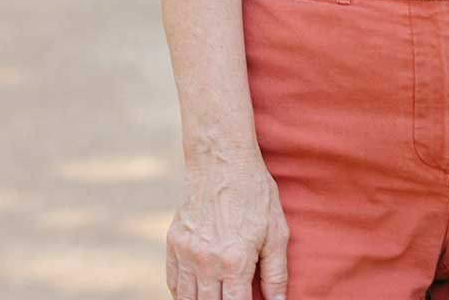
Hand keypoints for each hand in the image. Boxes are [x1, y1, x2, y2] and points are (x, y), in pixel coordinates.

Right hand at [166, 151, 289, 299]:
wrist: (222, 162)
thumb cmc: (255, 194)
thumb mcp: (276, 231)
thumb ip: (276, 273)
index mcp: (235, 261)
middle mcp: (206, 262)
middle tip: (231, 296)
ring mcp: (186, 254)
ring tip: (217, 294)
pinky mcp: (173, 245)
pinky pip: (173, 283)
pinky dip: (183, 293)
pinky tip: (198, 292)